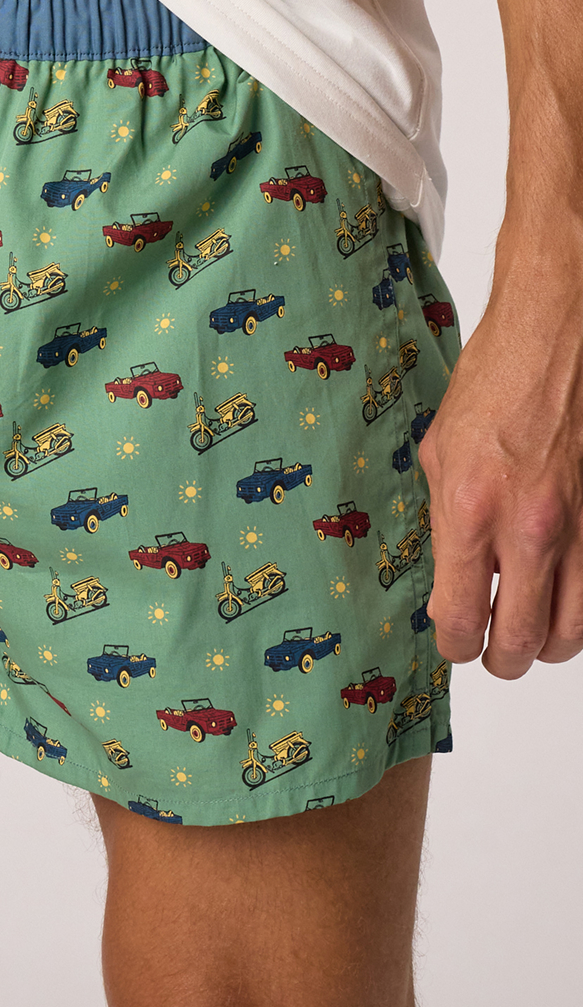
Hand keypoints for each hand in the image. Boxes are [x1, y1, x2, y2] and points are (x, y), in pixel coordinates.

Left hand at [421, 231, 582, 677]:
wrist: (552, 345)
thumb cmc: (491, 387)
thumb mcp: (438, 458)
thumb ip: (444, 527)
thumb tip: (448, 581)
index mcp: (473, 514)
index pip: (462, 619)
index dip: (455, 646)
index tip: (454, 643)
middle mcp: (530, 530)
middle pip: (525, 643)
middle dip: (503, 661)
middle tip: (493, 654)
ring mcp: (578, 529)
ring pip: (574, 633)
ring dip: (548, 644)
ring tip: (529, 632)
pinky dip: (579, 609)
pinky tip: (560, 596)